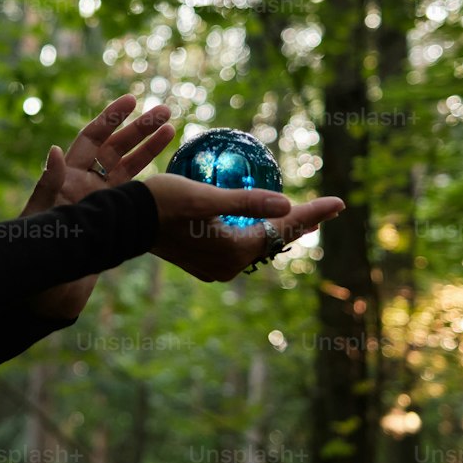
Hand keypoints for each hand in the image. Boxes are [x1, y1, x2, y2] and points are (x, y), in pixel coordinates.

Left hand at [18, 93, 174, 318]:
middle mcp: (86, 186)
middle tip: (166, 111)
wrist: (46, 292)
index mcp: (67, 178)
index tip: (132, 100)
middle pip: (116, 148)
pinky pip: (136, 195)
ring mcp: (103, 204)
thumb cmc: (37, 254)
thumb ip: (48, 186)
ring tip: (172, 127)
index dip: (111, 118)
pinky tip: (172, 170)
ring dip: (150, 148)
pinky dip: (153, 182)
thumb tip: (54, 151)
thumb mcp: (40, 217)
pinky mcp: (115, 223)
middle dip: (140, 128)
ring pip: (130, 168)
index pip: (91, 139)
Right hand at [143, 174, 344, 282]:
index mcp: (233, 252)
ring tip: (302, 214)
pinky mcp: (202, 258)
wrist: (122, 220)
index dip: (313, 215)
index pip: (283, 230)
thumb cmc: (161, 203)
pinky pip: (240, 244)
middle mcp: (227, 266)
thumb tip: (287, 204)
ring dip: (279, 228)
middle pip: (274, 241)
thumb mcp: (205, 196)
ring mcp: (214, 265)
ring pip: (257, 244)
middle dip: (300, 224)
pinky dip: (256, 230)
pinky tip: (262, 219)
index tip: (340, 202)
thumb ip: (246, 201)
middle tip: (328, 207)